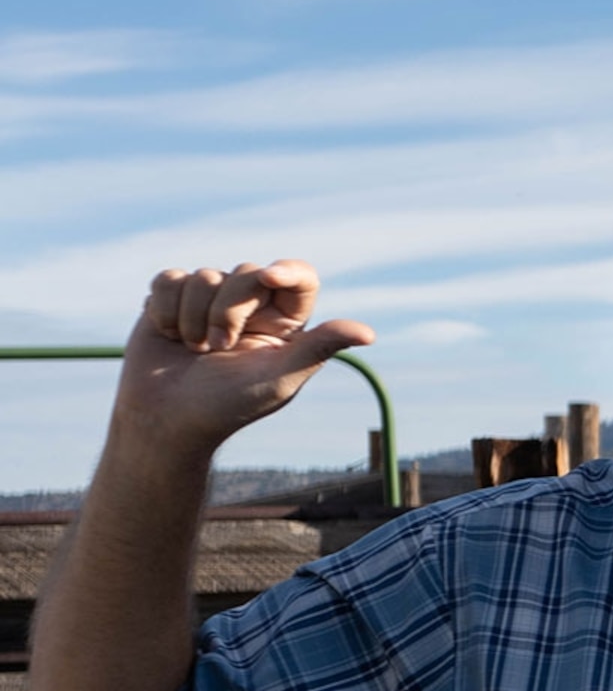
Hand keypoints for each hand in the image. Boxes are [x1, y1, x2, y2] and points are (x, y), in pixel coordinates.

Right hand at [125, 261, 374, 454]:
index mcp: (285, 321)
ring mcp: (211, 299)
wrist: (168, 419)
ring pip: (203, 276)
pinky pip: (169, 279)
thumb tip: (368, 333)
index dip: (286, 270)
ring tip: (196, 350)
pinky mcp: (172, 297)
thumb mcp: (280, 378)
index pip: (299, 277)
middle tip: (220, 349)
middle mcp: (251, 305)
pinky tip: (170, 336)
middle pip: (245, 273)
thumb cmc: (229, 404)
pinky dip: (165, 310)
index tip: (268, 277)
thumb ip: (319, 347)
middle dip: (227, 312)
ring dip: (193, 318)